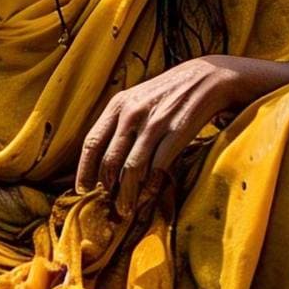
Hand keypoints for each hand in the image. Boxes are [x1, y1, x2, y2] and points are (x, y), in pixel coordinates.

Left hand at [75, 56, 235, 216]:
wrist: (205, 79)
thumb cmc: (166, 94)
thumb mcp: (137, 100)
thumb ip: (118, 124)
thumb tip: (102, 161)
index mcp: (118, 104)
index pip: (92, 143)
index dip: (84, 170)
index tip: (83, 189)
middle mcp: (132, 113)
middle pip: (110, 160)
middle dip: (107, 189)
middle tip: (109, 205)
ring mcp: (154, 123)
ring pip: (132, 169)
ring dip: (127, 195)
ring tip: (127, 209)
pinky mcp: (176, 133)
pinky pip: (157, 168)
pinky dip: (150, 187)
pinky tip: (148, 195)